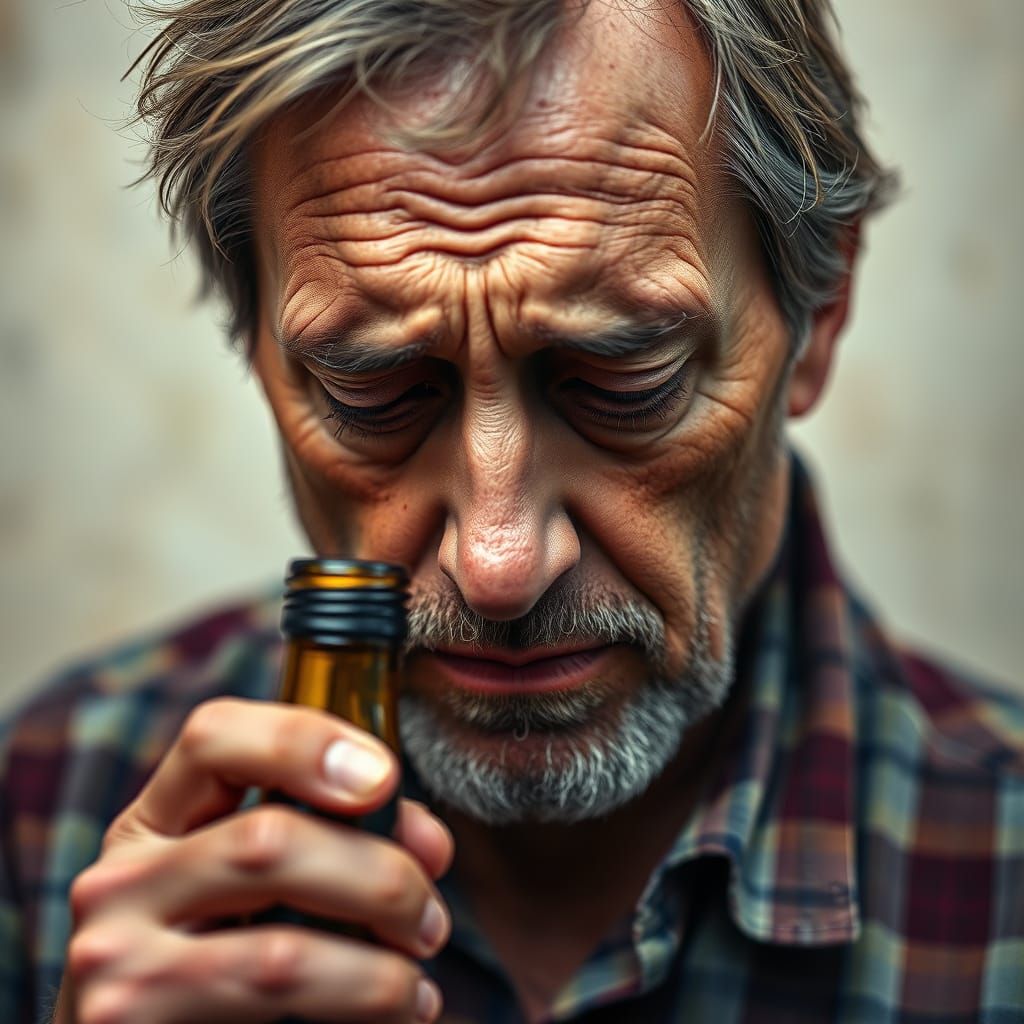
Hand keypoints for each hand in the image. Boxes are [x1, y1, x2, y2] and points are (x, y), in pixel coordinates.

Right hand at [54, 698, 452, 1022]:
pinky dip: (359, 1005)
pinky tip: (395, 1010)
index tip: (384, 778)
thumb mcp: (255, 889)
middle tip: (429, 918)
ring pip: (280, 949)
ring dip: (379, 968)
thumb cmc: (219, 968)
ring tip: (418, 985)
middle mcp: (121, 881)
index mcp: (153, 823)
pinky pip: (274, 1008)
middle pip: (269, 840)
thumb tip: (426, 842)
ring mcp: (116, 962)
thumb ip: (336, 840)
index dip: (304, 741)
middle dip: (379, 877)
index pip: (213, 737)